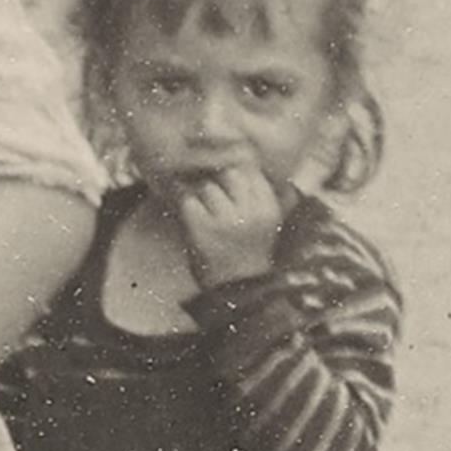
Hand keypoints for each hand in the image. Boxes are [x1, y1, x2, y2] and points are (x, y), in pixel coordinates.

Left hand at [171, 156, 287, 288]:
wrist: (237, 291)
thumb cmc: (247, 252)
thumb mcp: (264, 221)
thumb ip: (258, 192)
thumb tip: (247, 158)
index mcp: (268, 206)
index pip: (250, 167)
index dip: (232, 162)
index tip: (220, 167)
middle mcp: (251, 210)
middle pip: (228, 171)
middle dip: (214, 176)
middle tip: (205, 185)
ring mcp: (227, 220)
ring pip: (206, 186)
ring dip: (197, 192)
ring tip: (198, 204)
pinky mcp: (203, 229)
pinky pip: (188, 200)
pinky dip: (182, 201)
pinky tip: (182, 207)